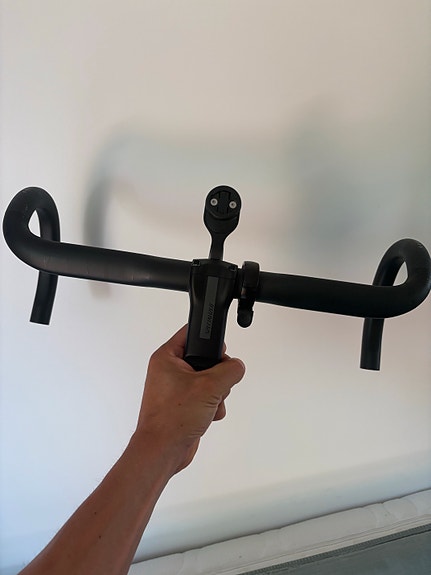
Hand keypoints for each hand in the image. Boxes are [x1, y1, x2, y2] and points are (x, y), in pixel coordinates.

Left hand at [134, 325, 244, 472]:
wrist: (163, 451)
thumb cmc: (171, 419)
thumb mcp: (209, 386)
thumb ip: (229, 370)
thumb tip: (237, 366)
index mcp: (166, 357)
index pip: (190, 333)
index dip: (208, 340)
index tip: (219, 350)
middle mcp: (169, 371)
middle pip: (206, 359)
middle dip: (217, 375)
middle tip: (214, 383)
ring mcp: (176, 389)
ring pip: (209, 380)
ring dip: (217, 394)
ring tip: (209, 403)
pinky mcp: (183, 404)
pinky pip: (206, 397)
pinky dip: (212, 406)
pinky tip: (207, 415)